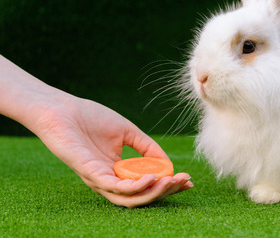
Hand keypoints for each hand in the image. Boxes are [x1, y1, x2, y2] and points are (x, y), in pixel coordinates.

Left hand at [31, 94, 192, 207]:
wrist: (62, 109)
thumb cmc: (90, 118)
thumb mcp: (127, 131)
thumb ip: (146, 146)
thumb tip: (167, 163)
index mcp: (118, 170)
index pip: (146, 184)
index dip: (168, 185)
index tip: (188, 180)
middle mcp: (110, 179)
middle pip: (141, 196)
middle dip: (165, 191)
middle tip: (184, 181)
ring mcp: (99, 179)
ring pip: (129, 199)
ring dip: (153, 193)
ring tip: (171, 182)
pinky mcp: (89, 173)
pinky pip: (115, 187)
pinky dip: (135, 186)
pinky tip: (152, 177)